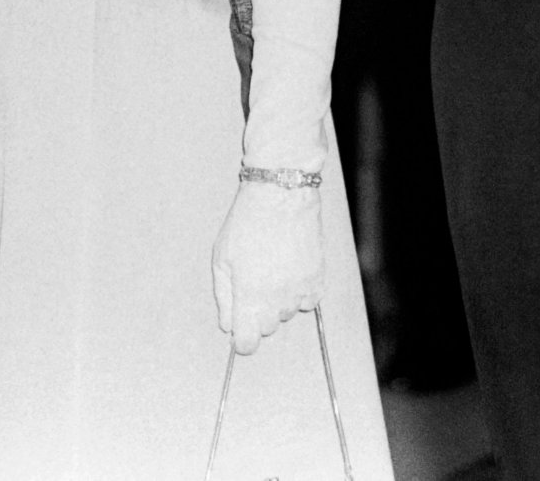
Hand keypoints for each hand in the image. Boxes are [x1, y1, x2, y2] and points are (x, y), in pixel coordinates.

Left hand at [212, 181, 323, 353]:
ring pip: (287, 313)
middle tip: (253, 283)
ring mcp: (299, 290)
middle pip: (267, 328)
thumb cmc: (246, 223)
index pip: (247, 344)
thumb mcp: (222, 258)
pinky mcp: (317, 278)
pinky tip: (291, 270)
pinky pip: (309, 301)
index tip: (240, 328)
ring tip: (273, 268)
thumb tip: (227, 325)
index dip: (241, 339)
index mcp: (249, 299)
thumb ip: (224, 297)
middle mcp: (276, 301)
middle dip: (257, 313)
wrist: (280, 194)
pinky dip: (300, 292)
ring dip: (278, 300)